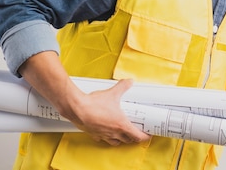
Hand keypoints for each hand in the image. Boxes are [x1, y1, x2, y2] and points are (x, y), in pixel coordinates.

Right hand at [19, 51, 149, 145]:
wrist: (77, 108)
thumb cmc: (94, 104)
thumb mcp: (112, 93)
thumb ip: (123, 86)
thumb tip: (129, 82)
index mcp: (121, 125)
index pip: (137, 136)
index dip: (144, 136)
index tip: (147, 134)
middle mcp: (113, 133)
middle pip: (128, 140)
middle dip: (133, 137)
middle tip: (136, 131)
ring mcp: (103, 135)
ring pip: (116, 142)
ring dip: (121, 139)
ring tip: (123, 133)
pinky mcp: (94, 134)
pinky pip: (103, 139)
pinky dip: (107, 137)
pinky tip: (106, 131)